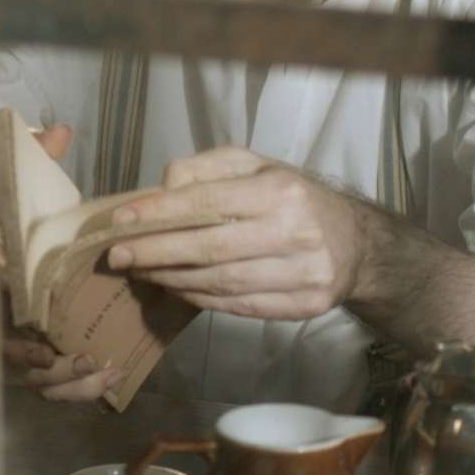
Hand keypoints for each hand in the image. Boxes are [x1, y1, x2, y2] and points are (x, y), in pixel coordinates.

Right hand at [1, 121, 124, 400]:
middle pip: (17, 367)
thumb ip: (33, 162)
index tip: (47, 347)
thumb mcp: (7, 188)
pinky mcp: (32, 357)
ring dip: (69, 386)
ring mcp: (10, 343)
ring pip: (35, 383)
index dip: (18, 346)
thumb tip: (60, 129)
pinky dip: (75, 390)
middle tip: (90, 362)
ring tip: (103, 373)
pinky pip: (49, 386)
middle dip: (55, 373)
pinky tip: (106, 382)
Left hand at [105, 146, 381, 320]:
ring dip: (171, 279)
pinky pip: (237, 307)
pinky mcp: (303, 307)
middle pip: (210, 249)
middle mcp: (295, 233)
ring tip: (140, 271)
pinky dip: (199, 299)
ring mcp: (302, 275)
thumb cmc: (294, 198)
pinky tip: (174, 288)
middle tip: (117, 255)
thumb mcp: (256, 167)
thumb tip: (162, 189)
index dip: (160, 213)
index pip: (208, 203)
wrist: (357, 245)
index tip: (121, 221)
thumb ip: (206, 169)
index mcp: (282, 191)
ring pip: (220, 283)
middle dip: (155, 253)